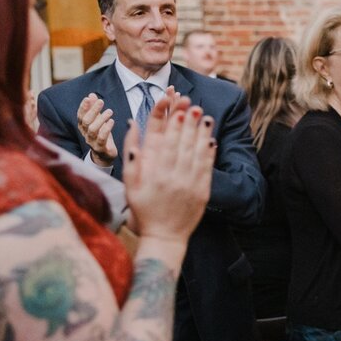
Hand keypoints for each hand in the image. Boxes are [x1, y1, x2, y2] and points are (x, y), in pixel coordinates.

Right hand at [76, 93, 118, 166]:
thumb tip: (91, 94)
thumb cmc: (102, 135)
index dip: (83, 107)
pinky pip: (101, 138)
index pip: (80, 116)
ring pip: (93, 129)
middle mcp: (85, 134)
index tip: (88, 98)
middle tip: (101, 101)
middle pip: (86, 121)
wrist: (105, 155)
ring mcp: (92, 142)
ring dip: (101, 119)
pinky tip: (111, 121)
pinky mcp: (100, 148)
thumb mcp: (99, 121)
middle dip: (93, 110)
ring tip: (109, 111)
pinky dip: (106, 129)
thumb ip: (94, 109)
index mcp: (83, 127)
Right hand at [123, 99, 215, 242]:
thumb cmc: (144, 208)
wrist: (164, 236)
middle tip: (194, 105)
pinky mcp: (202, 191)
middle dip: (189, 123)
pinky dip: (209, 152)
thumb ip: (131, 156)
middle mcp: (171, 176)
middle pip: (182, 143)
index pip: (163, 142)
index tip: (178, 109)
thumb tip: (131, 126)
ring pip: (196, 153)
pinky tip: (211, 139)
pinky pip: (207, 167)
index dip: (172, 124)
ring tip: (205, 116)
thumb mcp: (129, 184)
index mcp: (153, 173)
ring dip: (201, 133)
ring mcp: (188, 184)